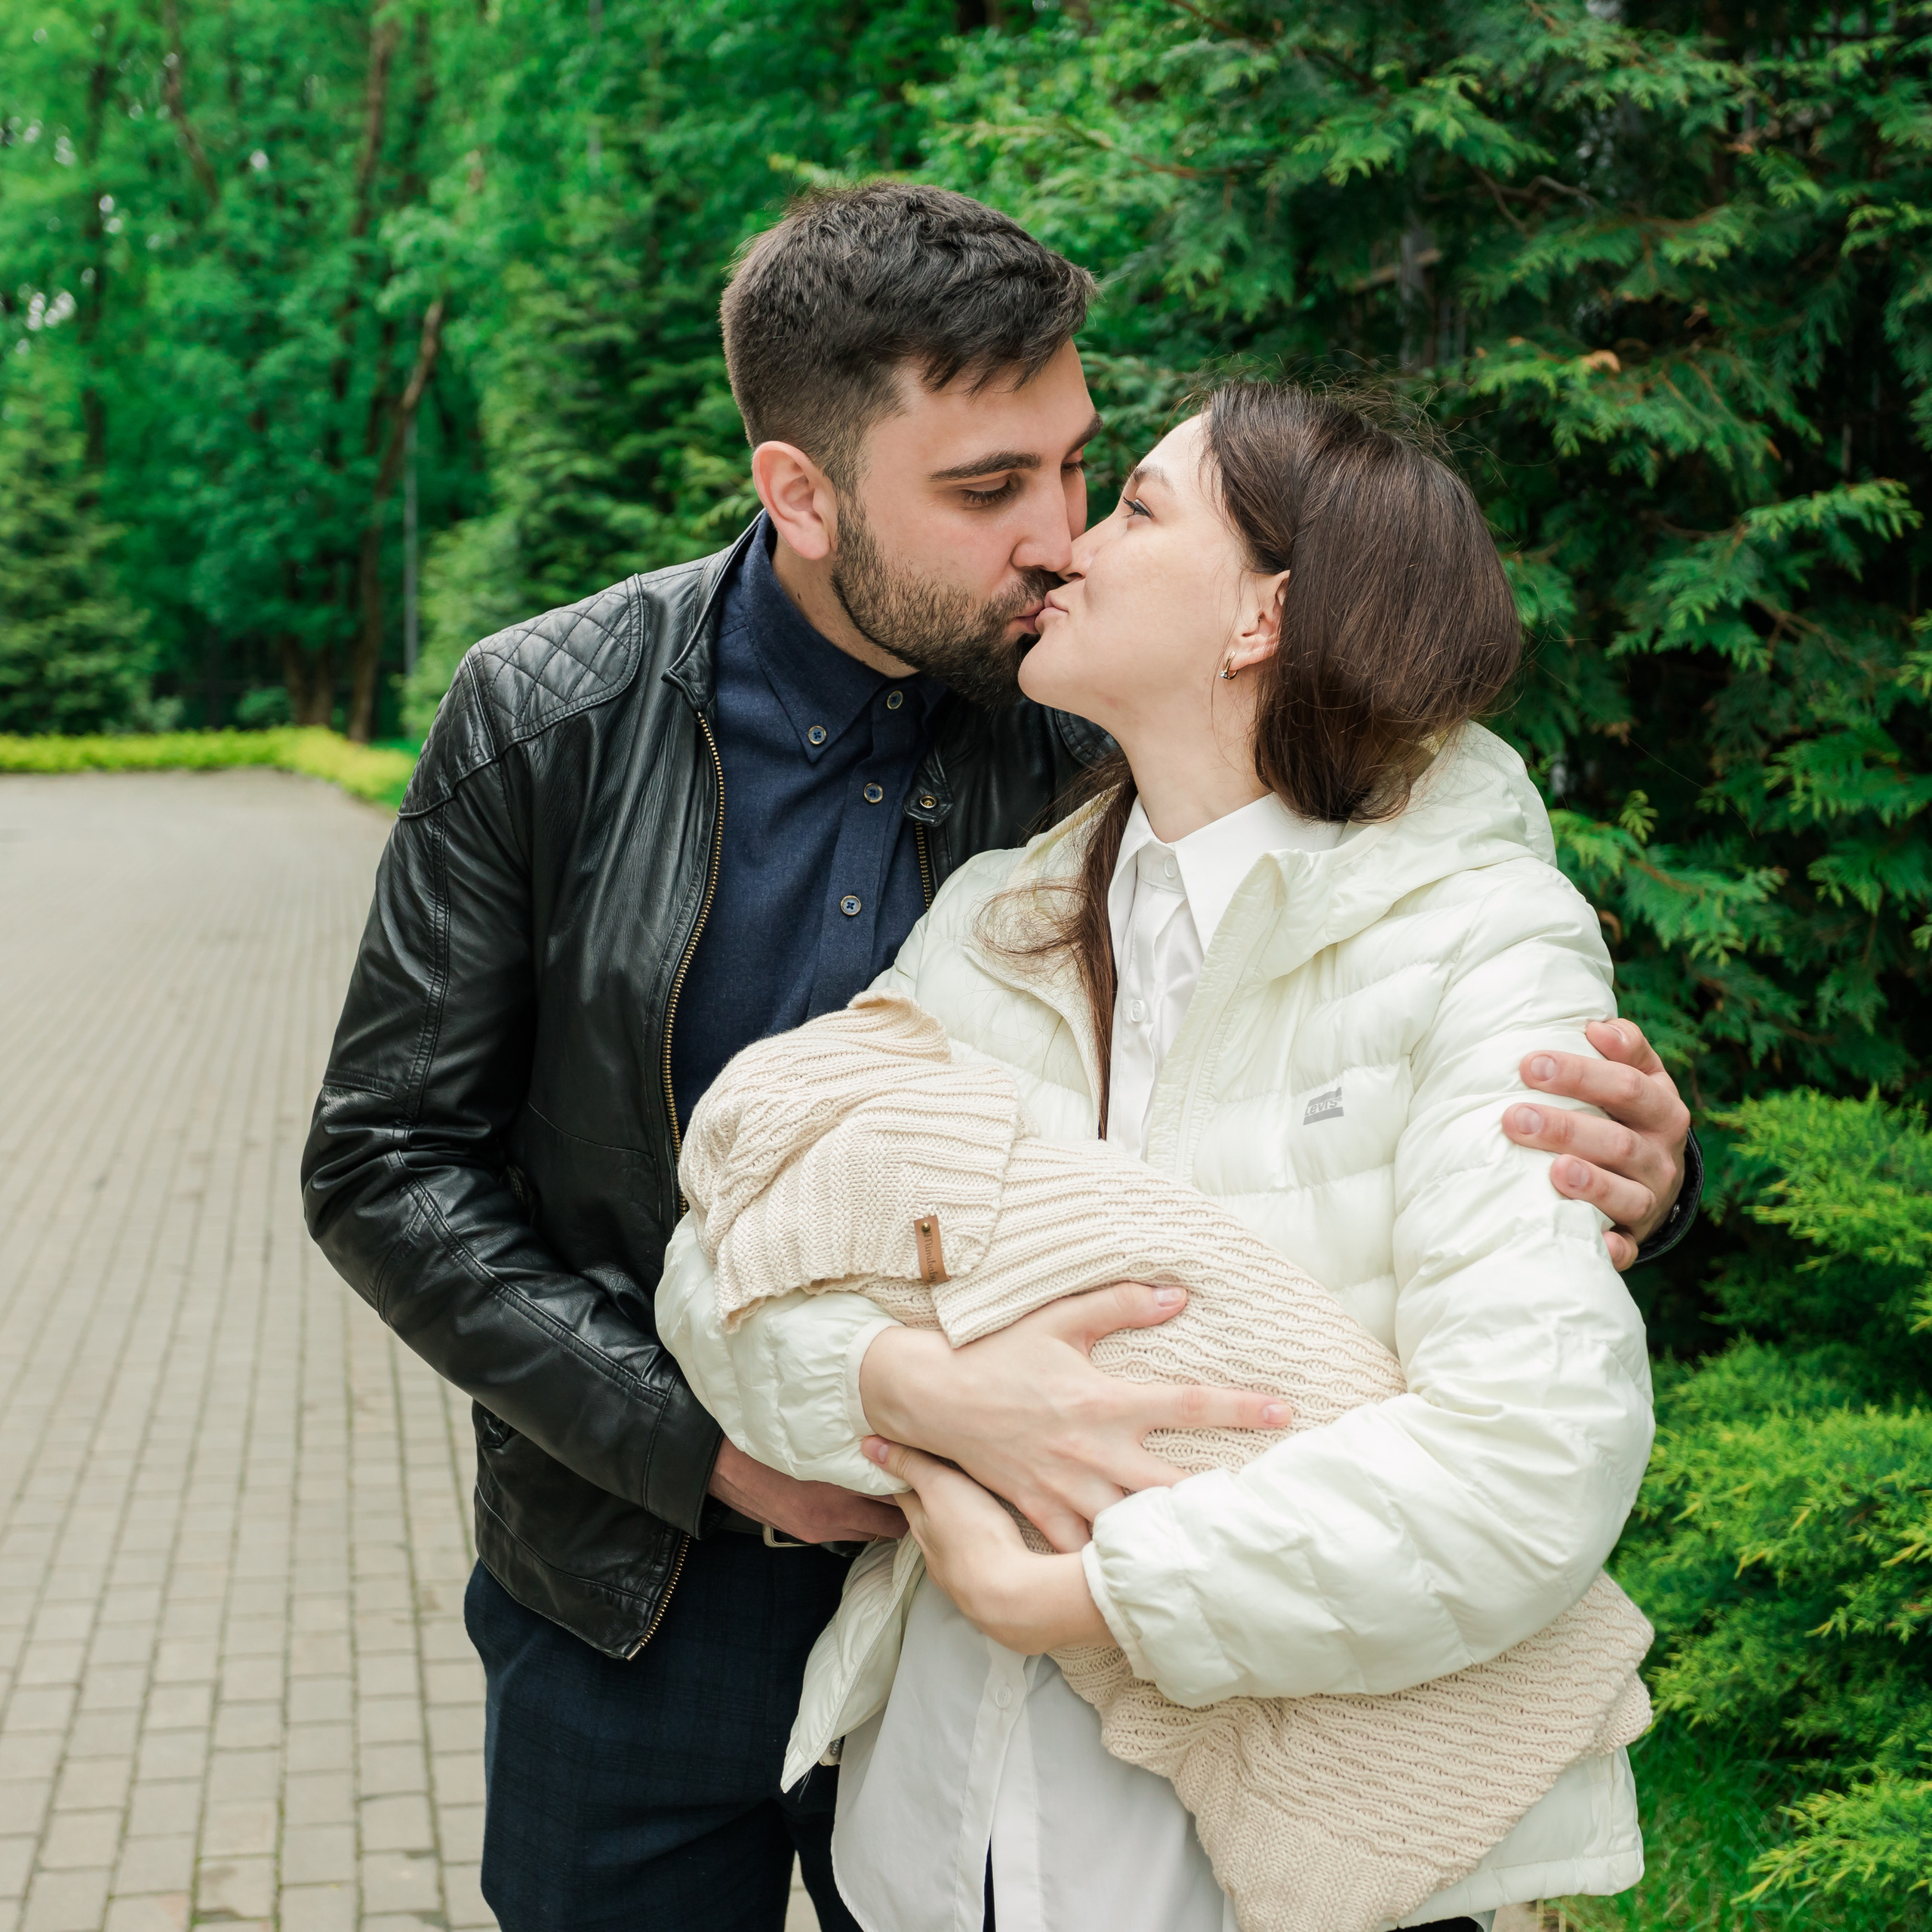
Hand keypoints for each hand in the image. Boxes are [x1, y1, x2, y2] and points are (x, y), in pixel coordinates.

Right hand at [707, 1437, 905, 1543]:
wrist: (725, 1464)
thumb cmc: (773, 1441)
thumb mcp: (818, 1437)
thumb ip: (854, 1443)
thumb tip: (889, 1438)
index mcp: (840, 1482)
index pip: (896, 1491)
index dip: (916, 1481)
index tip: (931, 1470)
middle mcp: (835, 1511)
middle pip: (894, 1521)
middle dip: (911, 1507)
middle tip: (923, 1489)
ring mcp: (823, 1527)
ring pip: (875, 1530)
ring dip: (888, 1516)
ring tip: (900, 1496)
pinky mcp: (811, 1534)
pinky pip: (851, 1534)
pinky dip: (864, 1522)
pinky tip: (868, 1505)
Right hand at [858, 1283, 1289, 1553]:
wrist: (931, 1396)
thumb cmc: (999, 1352)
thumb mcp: (1060, 1319)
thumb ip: (1121, 1304)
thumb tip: (1179, 1293)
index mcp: (1105, 1400)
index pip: (1188, 1404)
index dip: (1240, 1408)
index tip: (1285, 1413)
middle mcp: (1093, 1450)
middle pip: (1173, 1487)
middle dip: (1222, 1503)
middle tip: (1268, 1512)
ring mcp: (1067, 1488)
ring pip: (1132, 1528)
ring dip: (1171, 1542)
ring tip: (1219, 1556)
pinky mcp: (1040, 1511)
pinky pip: (1081, 1551)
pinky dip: (1108, 1566)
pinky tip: (1139, 1579)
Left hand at [862, 1437, 1109, 1652]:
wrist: (1009, 1596)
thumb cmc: (973, 1535)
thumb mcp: (940, 1486)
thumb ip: (910, 1464)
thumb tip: (867, 1445)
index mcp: (921, 1523)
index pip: (904, 1493)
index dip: (902, 1474)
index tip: (900, 1458)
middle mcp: (934, 1551)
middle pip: (926, 1520)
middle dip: (930, 1503)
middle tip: (938, 1483)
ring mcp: (959, 1574)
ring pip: (950, 1545)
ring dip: (954, 1531)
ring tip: (966, 1514)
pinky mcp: (987, 1587)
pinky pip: (977, 1564)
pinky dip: (977, 1552)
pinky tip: (989, 1549)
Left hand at [1503, 1018, 1690, 1270]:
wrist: (1656, 1177)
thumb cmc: (1625, 1114)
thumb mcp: (1633, 1076)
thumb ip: (1619, 1047)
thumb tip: (1595, 1024)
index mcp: (1660, 1106)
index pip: (1626, 1084)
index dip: (1582, 1073)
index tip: (1532, 1063)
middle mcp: (1660, 1153)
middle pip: (1618, 1140)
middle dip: (1565, 1128)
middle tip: (1514, 1118)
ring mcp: (1650, 1197)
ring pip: (1627, 1194)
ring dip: (1590, 1184)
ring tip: (1555, 1172)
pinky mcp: (1634, 1235)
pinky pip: (1627, 1247)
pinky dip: (1613, 1248)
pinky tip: (1596, 1245)